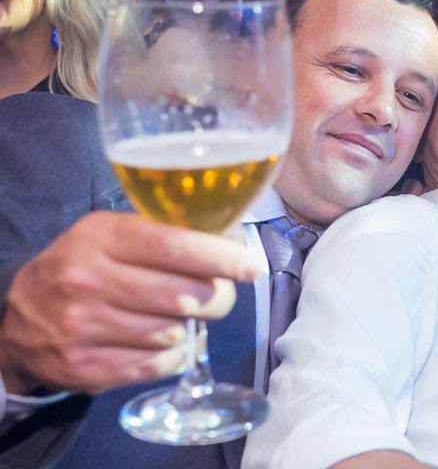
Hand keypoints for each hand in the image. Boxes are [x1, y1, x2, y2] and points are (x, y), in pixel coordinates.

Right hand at [0, 211, 265, 394]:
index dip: (220, 257)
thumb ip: (168, 232)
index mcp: (101, 237)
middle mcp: (87, 280)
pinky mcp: (82, 367)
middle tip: (218, 295)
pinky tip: (162, 341)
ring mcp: (81, 327)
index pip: (173, 247)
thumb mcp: (113, 234)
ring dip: (190, 328)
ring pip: (172, 333)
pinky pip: (156, 365)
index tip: (252, 266)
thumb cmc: (85, 266)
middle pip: (183, 295)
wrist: (18, 316)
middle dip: (216, 297)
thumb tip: (234, 238)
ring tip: (180, 317)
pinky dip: (172, 355)